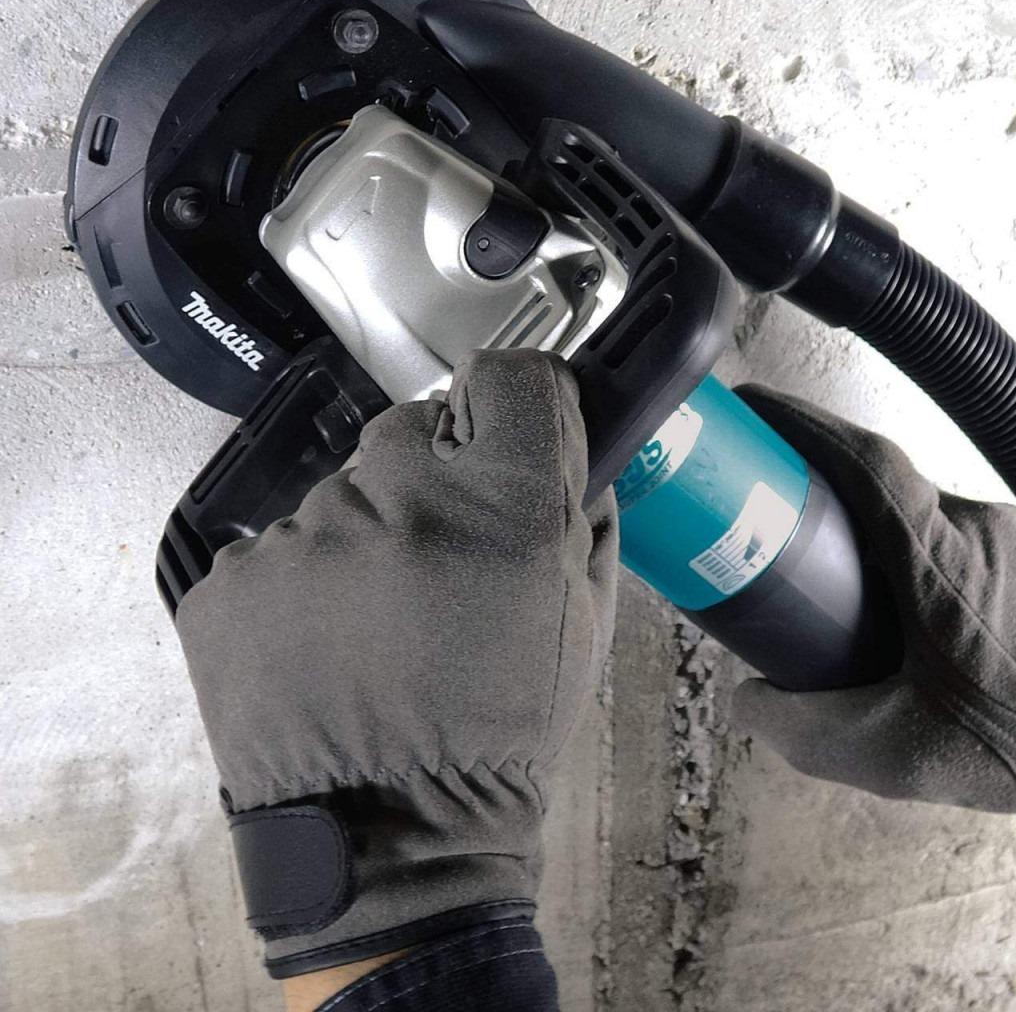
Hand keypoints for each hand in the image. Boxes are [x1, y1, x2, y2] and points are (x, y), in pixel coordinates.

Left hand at [176, 349, 617, 976]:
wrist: (390, 837)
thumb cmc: (502, 732)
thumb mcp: (585, 622)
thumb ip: (582, 514)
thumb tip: (564, 445)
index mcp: (504, 511)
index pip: (511, 378)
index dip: (516, 402)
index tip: (510, 429)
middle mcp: (398, 503)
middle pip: (412, 429)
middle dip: (431, 476)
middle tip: (439, 556)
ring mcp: (302, 539)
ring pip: (342, 494)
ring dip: (364, 537)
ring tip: (379, 623)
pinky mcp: (232, 580)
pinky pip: (281, 546)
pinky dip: (305, 583)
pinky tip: (326, 645)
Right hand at [731, 385, 1015, 823]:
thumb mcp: (898, 758)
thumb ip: (805, 733)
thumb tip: (745, 698)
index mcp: (939, 564)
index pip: (865, 463)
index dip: (804, 426)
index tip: (757, 411)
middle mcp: (984, 527)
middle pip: (890, 489)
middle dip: (835, 501)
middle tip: (791, 535)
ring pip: (934, 515)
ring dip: (897, 544)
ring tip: (878, 602)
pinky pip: (976, 534)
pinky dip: (945, 559)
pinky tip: (943, 614)